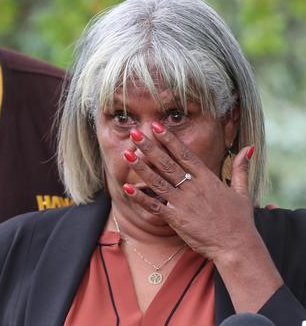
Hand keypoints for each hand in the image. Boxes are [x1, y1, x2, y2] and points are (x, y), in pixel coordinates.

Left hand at [124, 122, 255, 261]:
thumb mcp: (243, 191)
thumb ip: (241, 168)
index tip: (156, 126)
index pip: (185, 154)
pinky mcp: (176, 219)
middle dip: (149, 147)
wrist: (237, 247)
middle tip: (135, 134)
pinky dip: (140, 197)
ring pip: (157, 181)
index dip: (169, 139)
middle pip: (167, 163)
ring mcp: (183, 203)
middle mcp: (193, 188)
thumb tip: (248, 148)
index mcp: (207, 179)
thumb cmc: (241, 221)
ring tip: (126, 154)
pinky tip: (126, 188)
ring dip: (141, 168)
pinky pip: (154, 206)